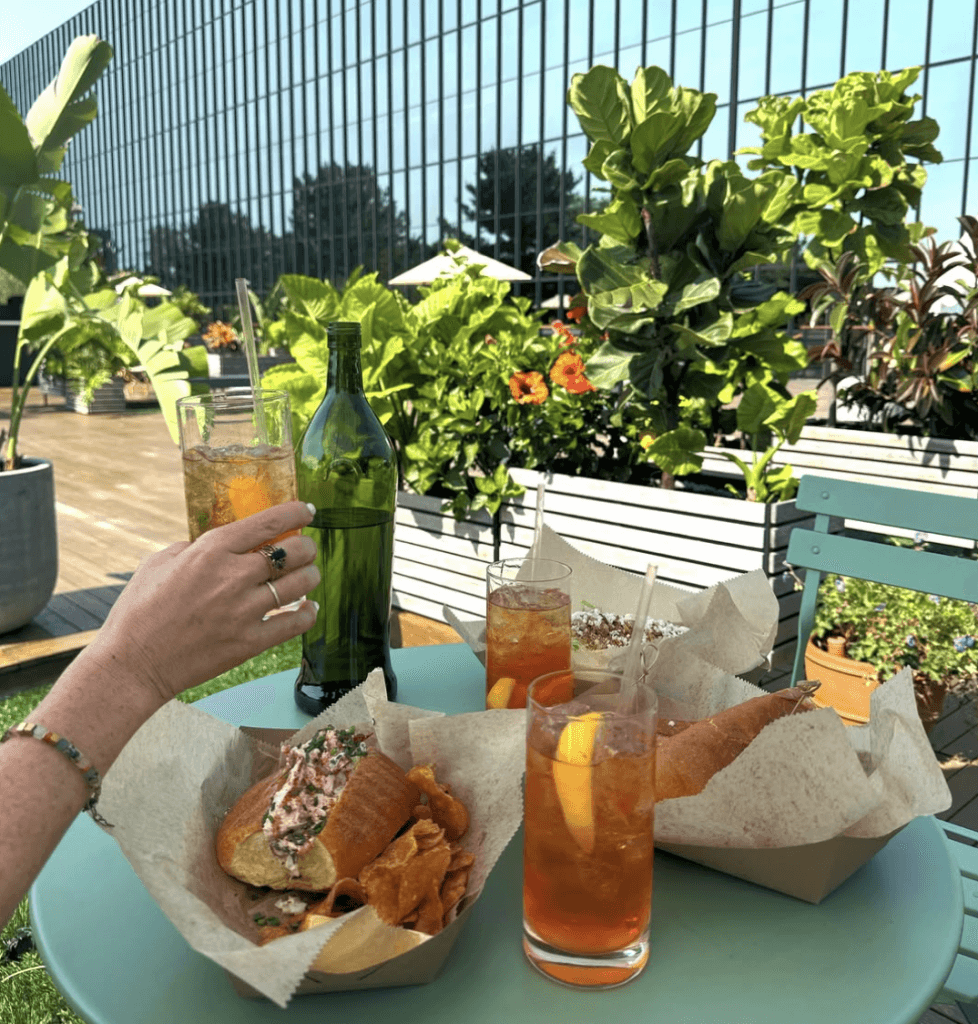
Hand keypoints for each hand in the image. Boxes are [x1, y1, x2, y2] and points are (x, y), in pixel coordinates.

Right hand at [85, 501, 319, 704]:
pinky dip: (308, 613)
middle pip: (295, 550)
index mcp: (210, 551)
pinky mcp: (250, 642)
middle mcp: (233, 576)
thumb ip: (192, 547)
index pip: (268, 522)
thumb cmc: (139, 611)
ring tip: (307, 576)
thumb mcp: (158, 562)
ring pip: (302, 584)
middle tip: (305, 550)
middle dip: (307, 546)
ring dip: (310, 576)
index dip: (297, 511)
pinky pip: (297, 622)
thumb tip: (219, 545)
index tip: (308, 511)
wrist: (133, 664)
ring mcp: (244, 610)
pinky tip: (307, 609)